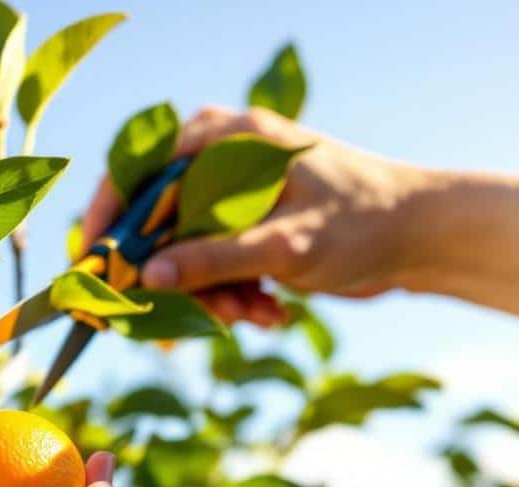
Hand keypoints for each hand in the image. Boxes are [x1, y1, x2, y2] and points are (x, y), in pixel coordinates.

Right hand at [81, 106, 428, 326]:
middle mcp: (224, 161)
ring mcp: (236, 196)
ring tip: (254, 315)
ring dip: (213, 295)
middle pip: (160, 221)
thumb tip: (146, 278)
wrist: (424, 238)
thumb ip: (213, 260)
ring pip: (187, 253)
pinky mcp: (249, 228)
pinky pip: (215, 265)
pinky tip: (270, 312)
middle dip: (179, 277)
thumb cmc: (362, 223)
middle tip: (201, 315)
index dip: (110, 216)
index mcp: (227, 140)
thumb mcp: (283, 245)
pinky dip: (234, 295)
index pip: (141, 169)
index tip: (93, 262)